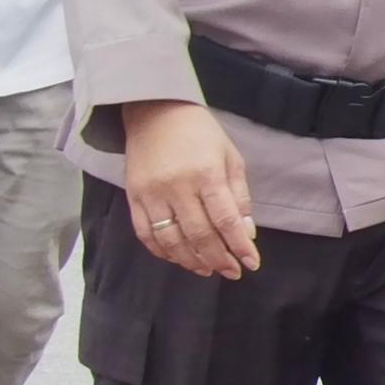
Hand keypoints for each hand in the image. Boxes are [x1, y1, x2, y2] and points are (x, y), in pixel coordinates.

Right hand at [122, 100, 260, 279]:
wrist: (155, 112)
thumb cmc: (201, 134)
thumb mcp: (231, 158)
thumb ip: (239, 196)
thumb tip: (246, 234)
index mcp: (206, 174)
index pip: (225, 220)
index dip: (239, 246)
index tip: (251, 264)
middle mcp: (177, 187)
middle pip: (199, 234)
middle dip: (218, 259)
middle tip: (232, 272)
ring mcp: (151, 194)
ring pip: (171, 240)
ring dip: (191, 261)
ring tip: (208, 270)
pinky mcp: (132, 198)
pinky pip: (145, 234)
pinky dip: (162, 252)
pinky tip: (179, 258)